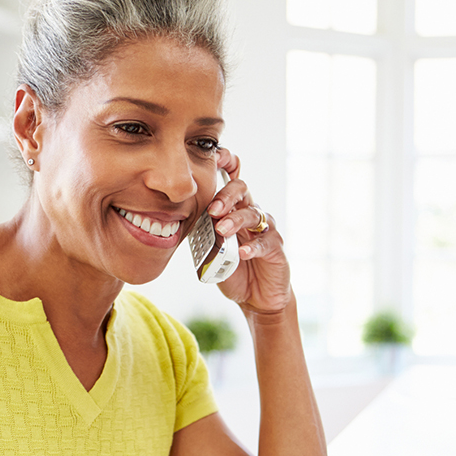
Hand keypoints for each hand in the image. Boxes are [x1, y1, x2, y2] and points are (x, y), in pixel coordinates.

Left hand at [208, 148, 290, 314]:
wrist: (256, 297)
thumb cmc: (233, 270)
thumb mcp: (211, 250)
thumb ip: (201, 233)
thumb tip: (179, 220)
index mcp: (234, 208)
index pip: (231, 179)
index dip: (225, 164)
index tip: (212, 158)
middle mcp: (251, 213)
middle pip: (242, 189)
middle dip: (226, 195)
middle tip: (213, 209)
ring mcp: (265, 229)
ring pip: (253, 214)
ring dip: (236, 221)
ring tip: (222, 230)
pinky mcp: (276, 248)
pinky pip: (265, 242)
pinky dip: (252, 247)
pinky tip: (242, 252)